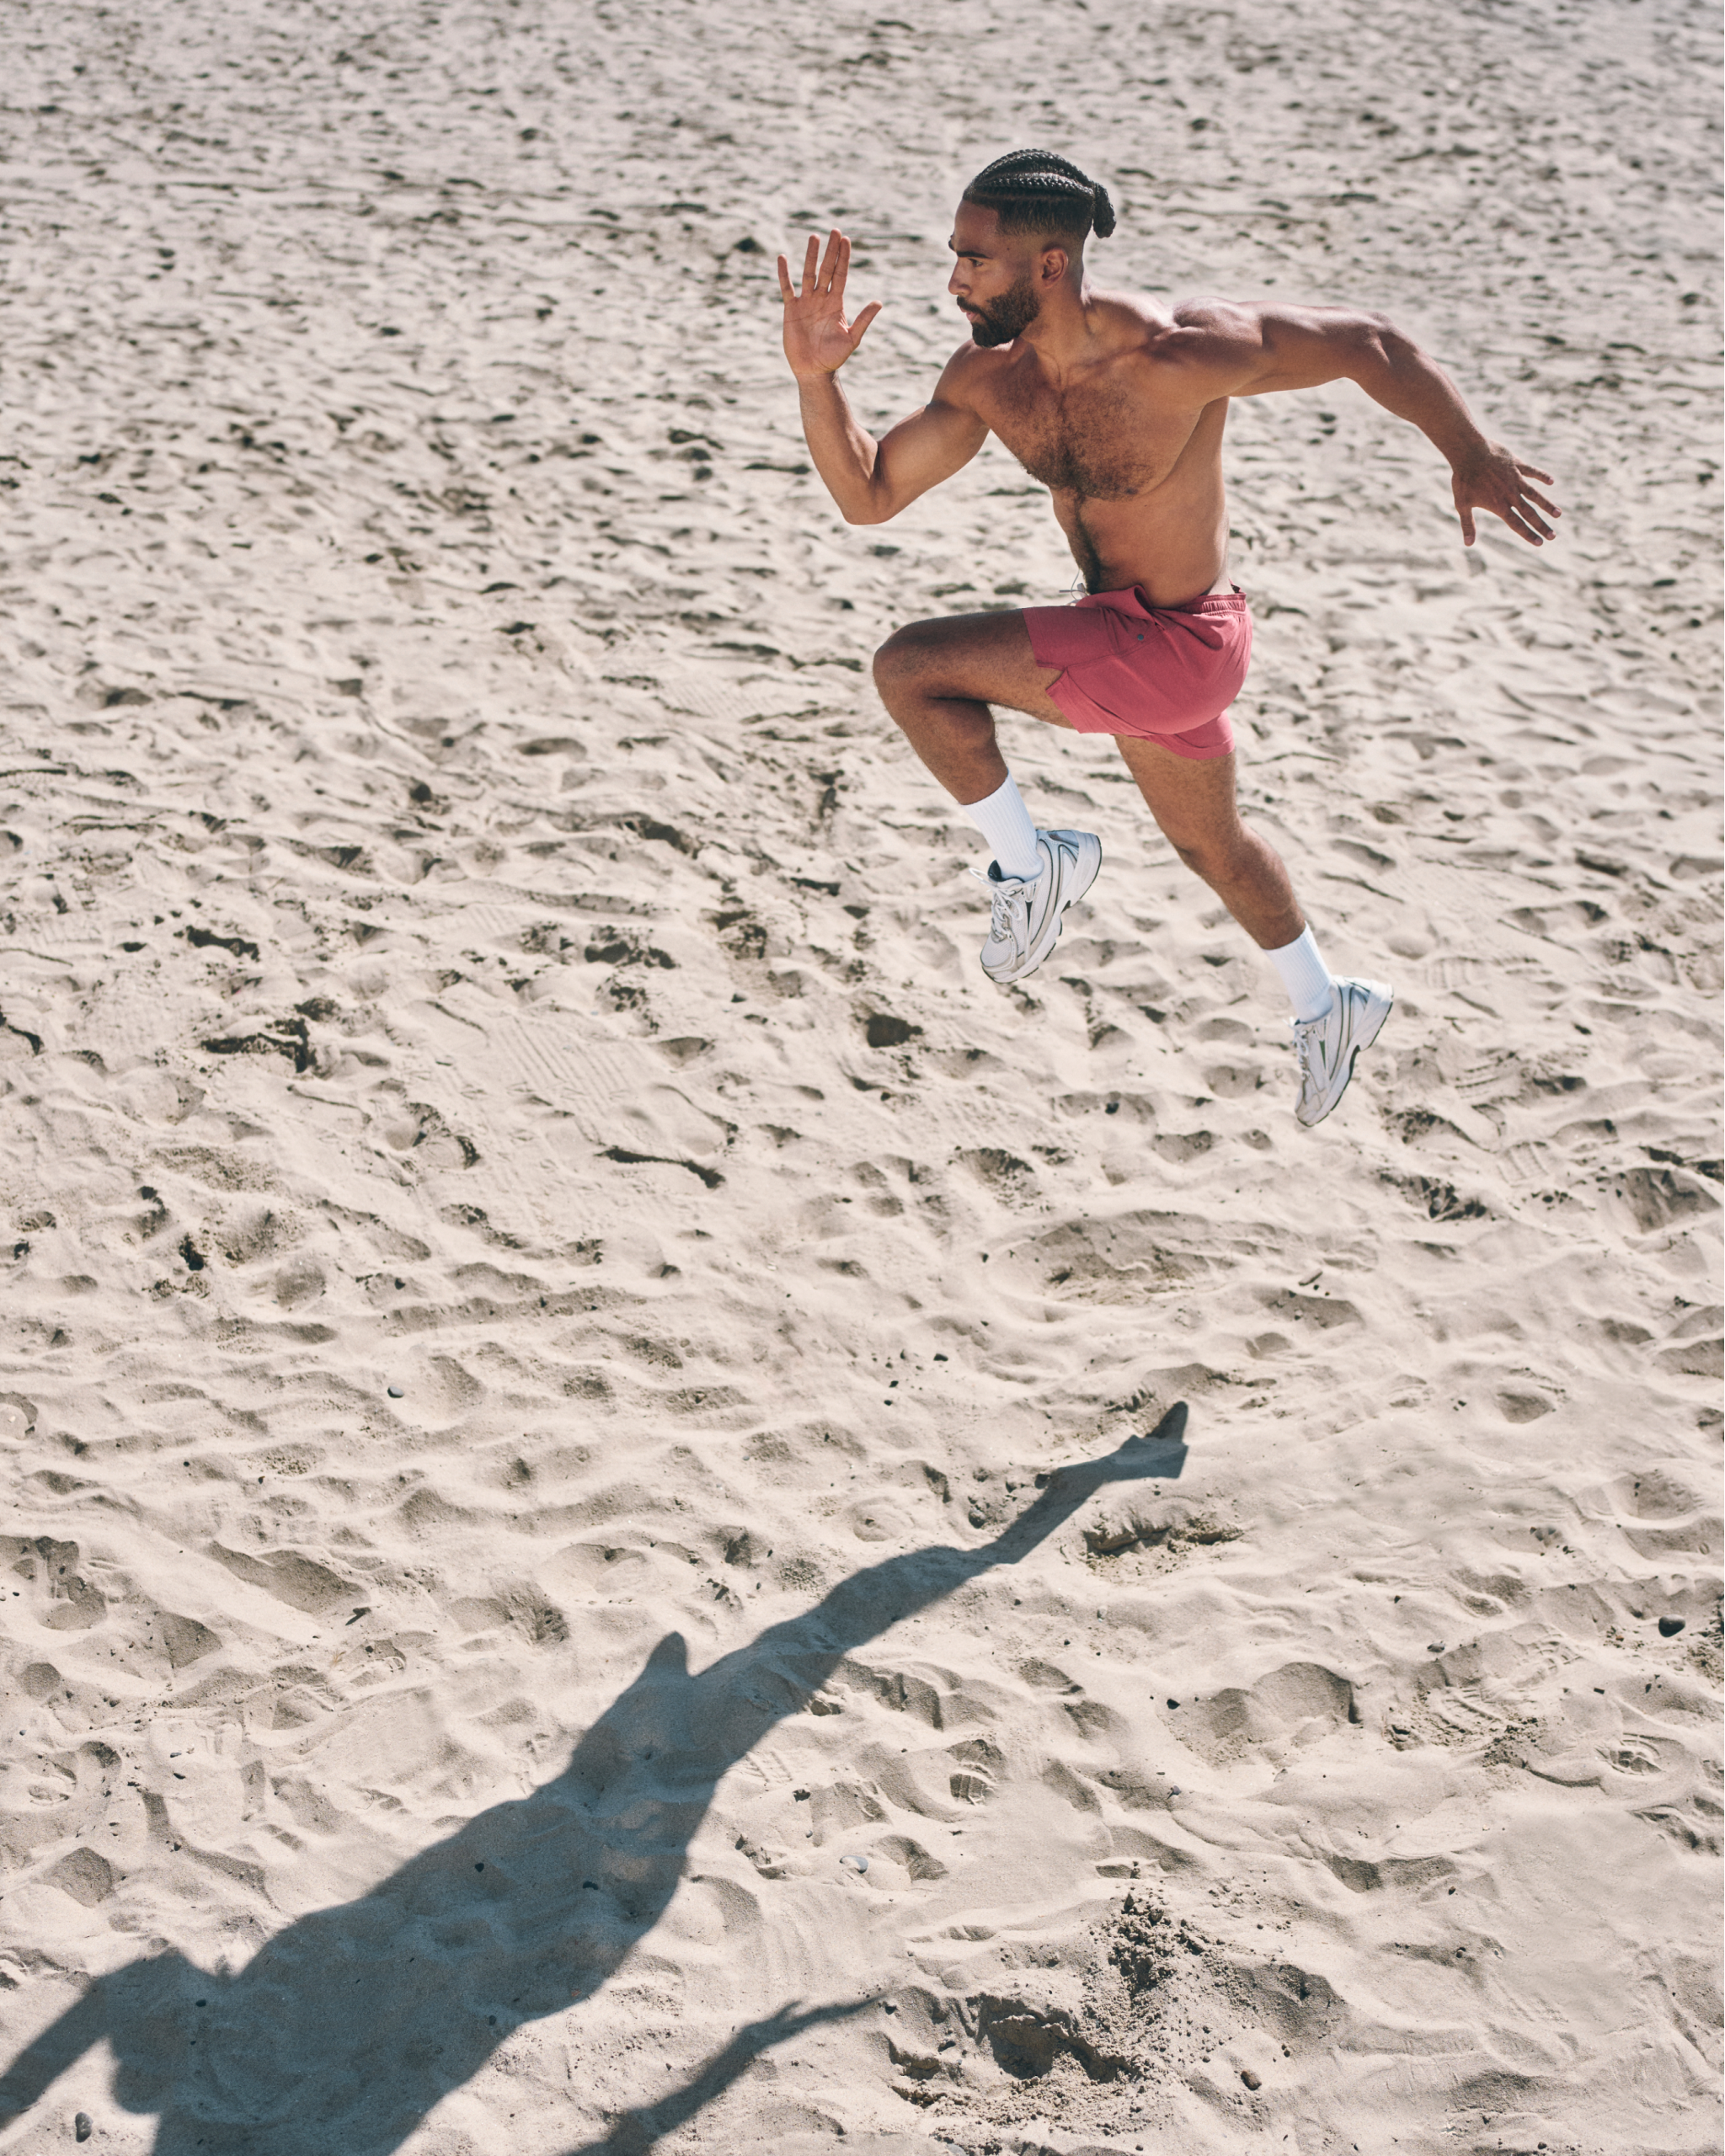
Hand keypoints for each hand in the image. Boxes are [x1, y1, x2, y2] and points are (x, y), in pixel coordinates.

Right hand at [777, 229, 881, 380]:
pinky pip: (787, 288)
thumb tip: (879, 302)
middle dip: (831, 251)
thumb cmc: (834, 357)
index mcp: (836, 303)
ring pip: (808, 274)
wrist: (814, 371)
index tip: (846, 240)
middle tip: (834, 231)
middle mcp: (821, 299)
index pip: (840, 275)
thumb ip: (864, 320)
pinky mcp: (791, 310)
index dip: (843, 258)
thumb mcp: (852, 338)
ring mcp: (806, 302)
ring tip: (814, 237)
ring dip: (811, 256)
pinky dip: (784, 274)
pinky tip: (783, 258)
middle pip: (826, 269)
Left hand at [1451, 444, 1560, 546]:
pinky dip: (1542, 476)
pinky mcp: (1517, 464)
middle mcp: (1511, 494)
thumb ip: (1468, 524)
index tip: (1539, 543)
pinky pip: (1532, 471)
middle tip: (1553, 536)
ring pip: (1535, 494)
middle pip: (1529, 513)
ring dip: (1547, 505)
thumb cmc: (1463, 479)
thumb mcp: (1462, 504)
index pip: (1517, 524)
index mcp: (1499, 505)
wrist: (1469, 452)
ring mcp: (1516, 479)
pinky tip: (1551, 481)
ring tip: (1558, 514)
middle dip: (1542, 525)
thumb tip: (1469, 544)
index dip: (1528, 534)